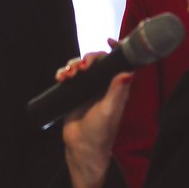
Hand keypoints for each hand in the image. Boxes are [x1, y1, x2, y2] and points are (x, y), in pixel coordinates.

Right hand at [59, 49, 132, 187]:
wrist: (82, 147)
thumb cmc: (100, 132)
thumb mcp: (109, 110)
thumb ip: (117, 91)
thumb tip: (128, 73)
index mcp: (117, 87)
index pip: (119, 62)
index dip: (116, 49)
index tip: (109, 40)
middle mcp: (104, 85)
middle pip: (97, 61)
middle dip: (88, 58)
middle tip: (80, 67)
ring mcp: (89, 88)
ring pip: (81, 66)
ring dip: (73, 64)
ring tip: (67, 74)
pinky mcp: (75, 93)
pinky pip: (69, 76)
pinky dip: (64, 72)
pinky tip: (60, 77)